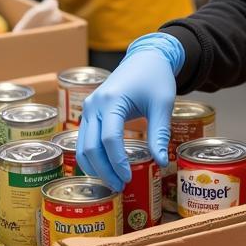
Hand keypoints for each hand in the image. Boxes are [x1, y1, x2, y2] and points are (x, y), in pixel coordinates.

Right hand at [76, 33, 184, 191]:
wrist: (145, 57)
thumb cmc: (155, 78)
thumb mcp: (162, 104)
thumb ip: (159, 133)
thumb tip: (161, 163)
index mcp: (112, 100)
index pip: (110, 139)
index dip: (118, 162)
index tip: (128, 178)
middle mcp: (94, 104)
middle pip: (91, 146)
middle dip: (104, 170)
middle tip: (119, 187)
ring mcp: (88, 107)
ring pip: (82, 145)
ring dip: (95, 167)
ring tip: (112, 182)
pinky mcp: (89, 112)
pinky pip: (84, 139)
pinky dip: (91, 156)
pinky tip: (103, 169)